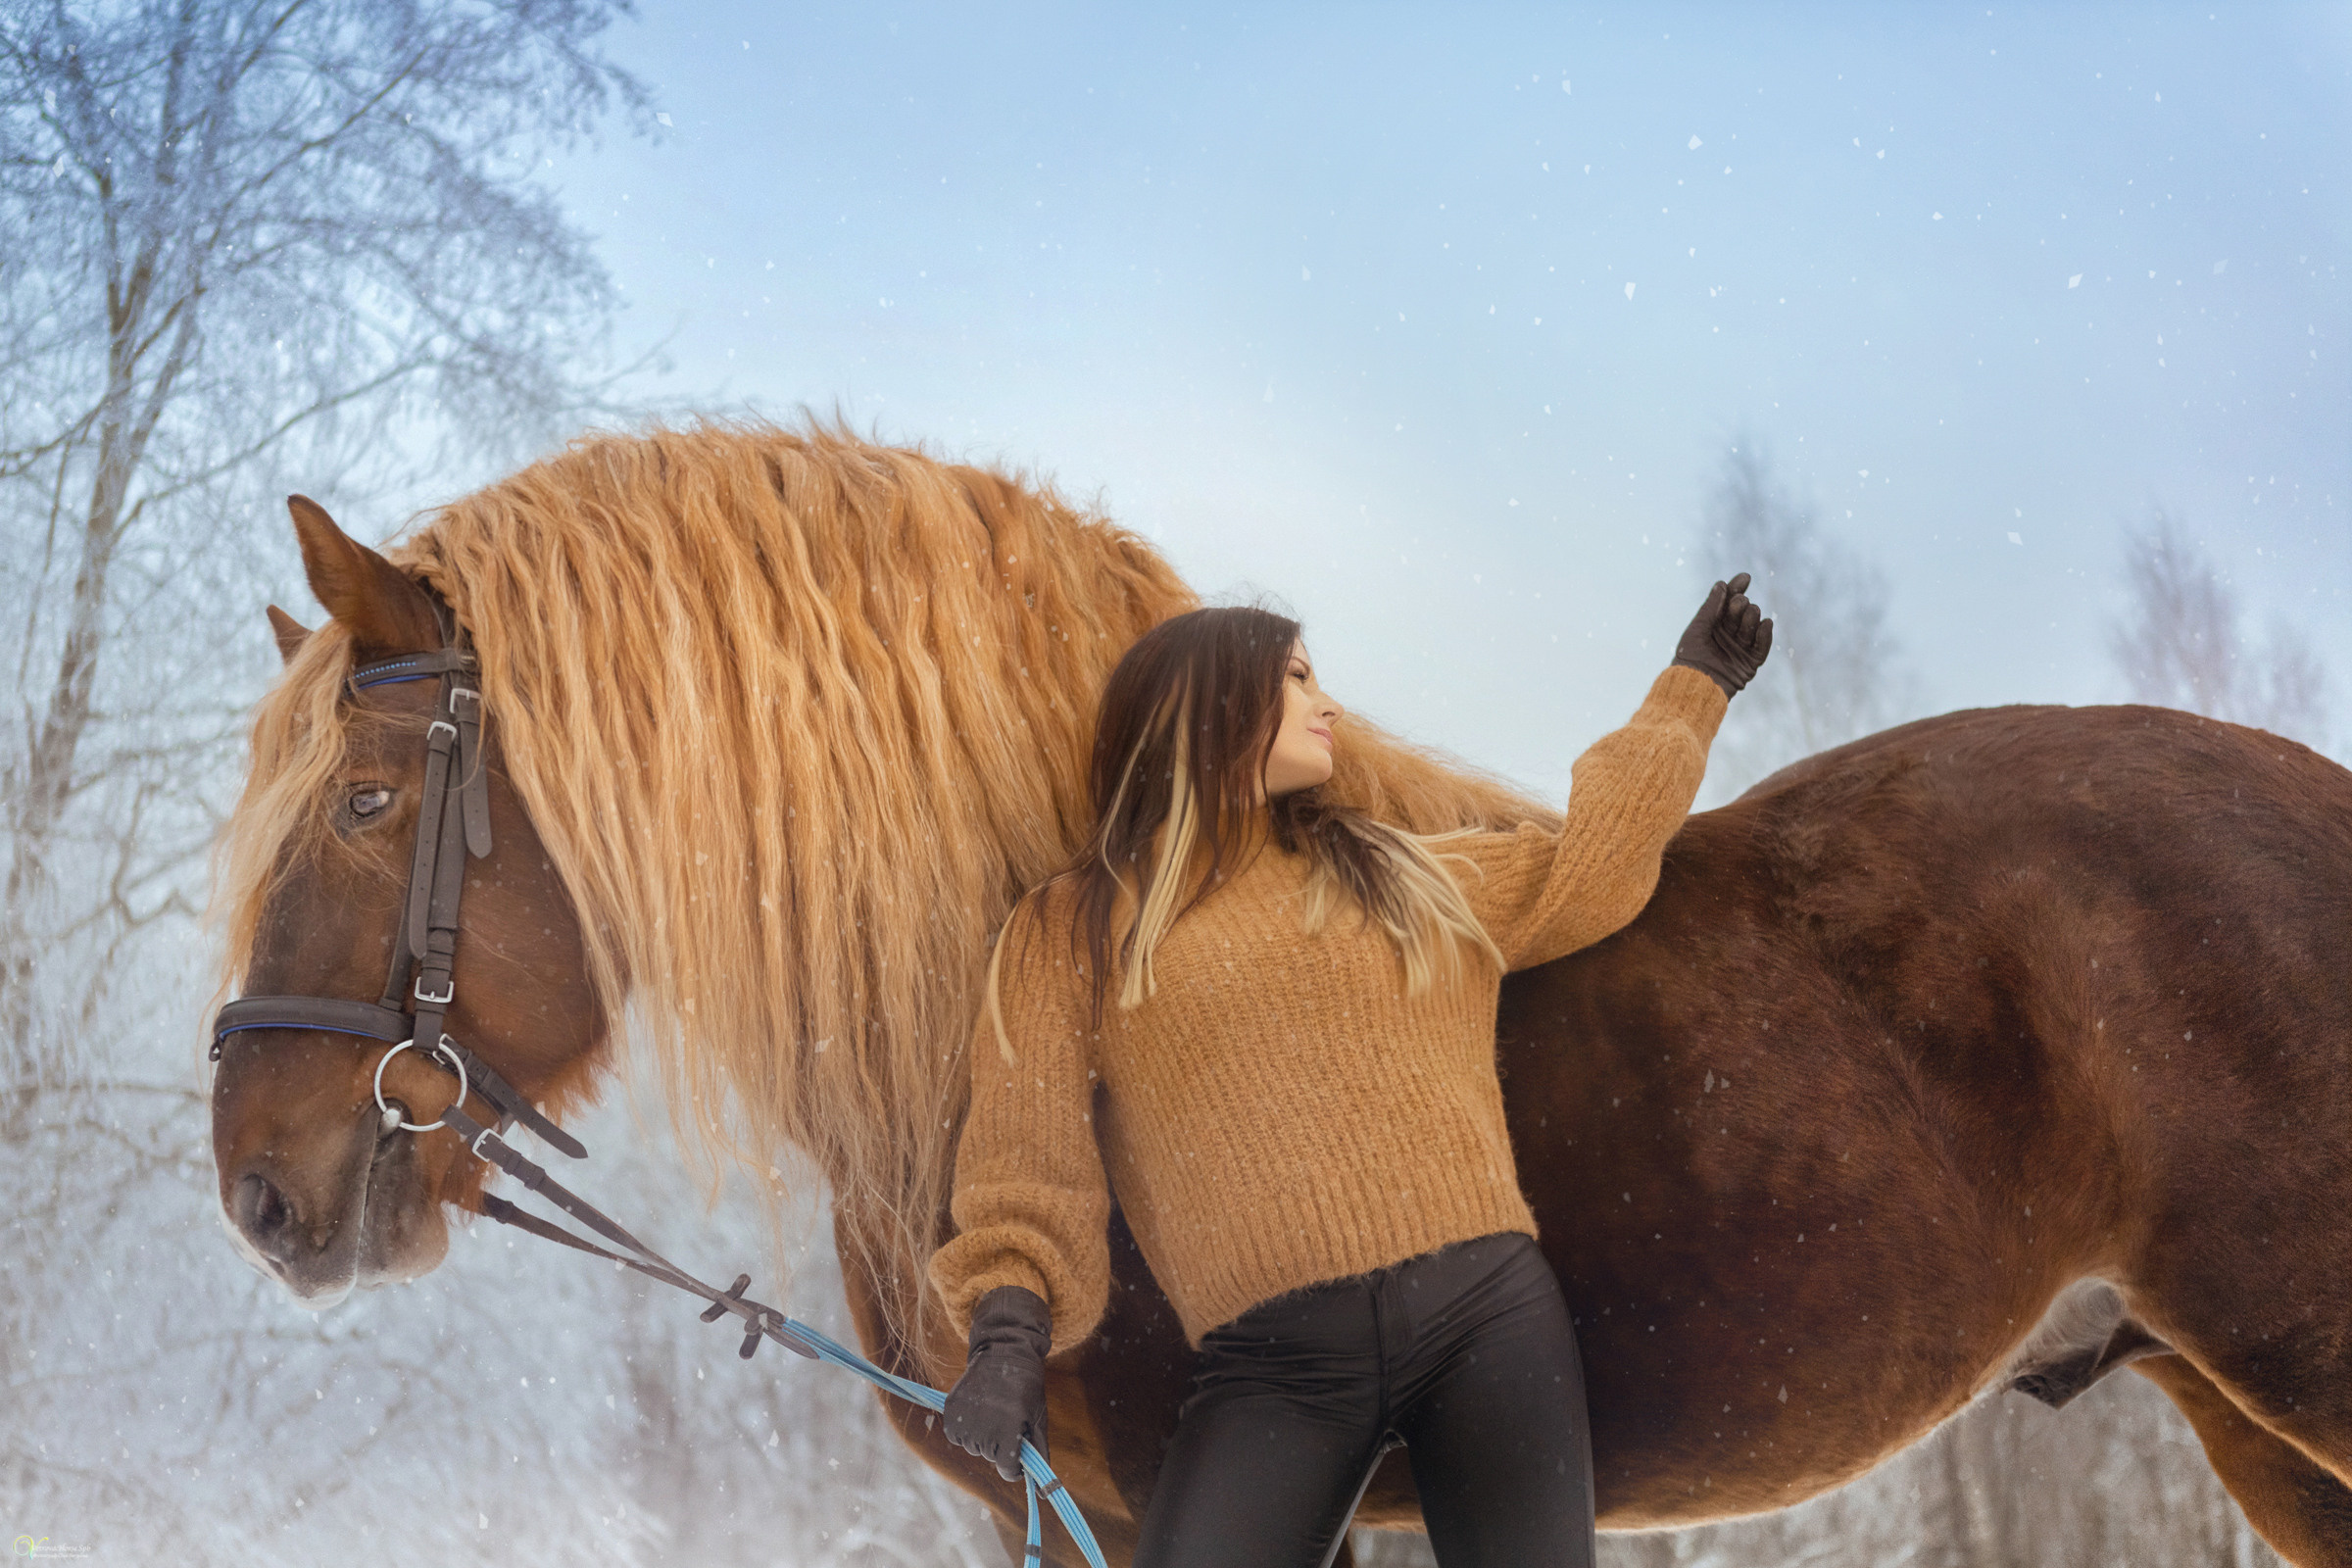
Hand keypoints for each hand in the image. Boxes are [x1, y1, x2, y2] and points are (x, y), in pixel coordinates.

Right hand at [942, 1285, 1049, 1481]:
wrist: (1003, 1353)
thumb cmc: (1027, 1389)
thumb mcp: (1038, 1419)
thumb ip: (1038, 1454)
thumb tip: (1042, 1490)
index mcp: (1008, 1430)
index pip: (1008, 1468)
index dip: (1015, 1465)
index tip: (1019, 1453)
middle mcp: (984, 1427)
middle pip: (991, 1458)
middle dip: (1001, 1446)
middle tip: (1008, 1420)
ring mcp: (964, 1419)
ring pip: (973, 1448)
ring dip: (983, 1438)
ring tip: (993, 1411)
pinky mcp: (950, 1412)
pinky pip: (957, 1437)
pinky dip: (967, 1430)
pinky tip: (978, 1410)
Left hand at [1673, 572, 1772, 696]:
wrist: (1693, 683)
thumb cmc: (1689, 656)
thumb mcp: (1698, 627)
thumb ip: (1711, 607)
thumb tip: (1721, 584)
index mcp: (1715, 624)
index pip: (1729, 602)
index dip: (1737, 589)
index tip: (1745, 578)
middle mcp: (1729, 634)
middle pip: (1742, 611)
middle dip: (1741, 605)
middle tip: (1738, 603)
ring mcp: (1740, 647)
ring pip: (1753, 625)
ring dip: (1751, 616)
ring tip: (1750, 611)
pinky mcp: (1750, 662)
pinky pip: (1763, 646)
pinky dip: (1766, 634)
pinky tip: (1766, 622)